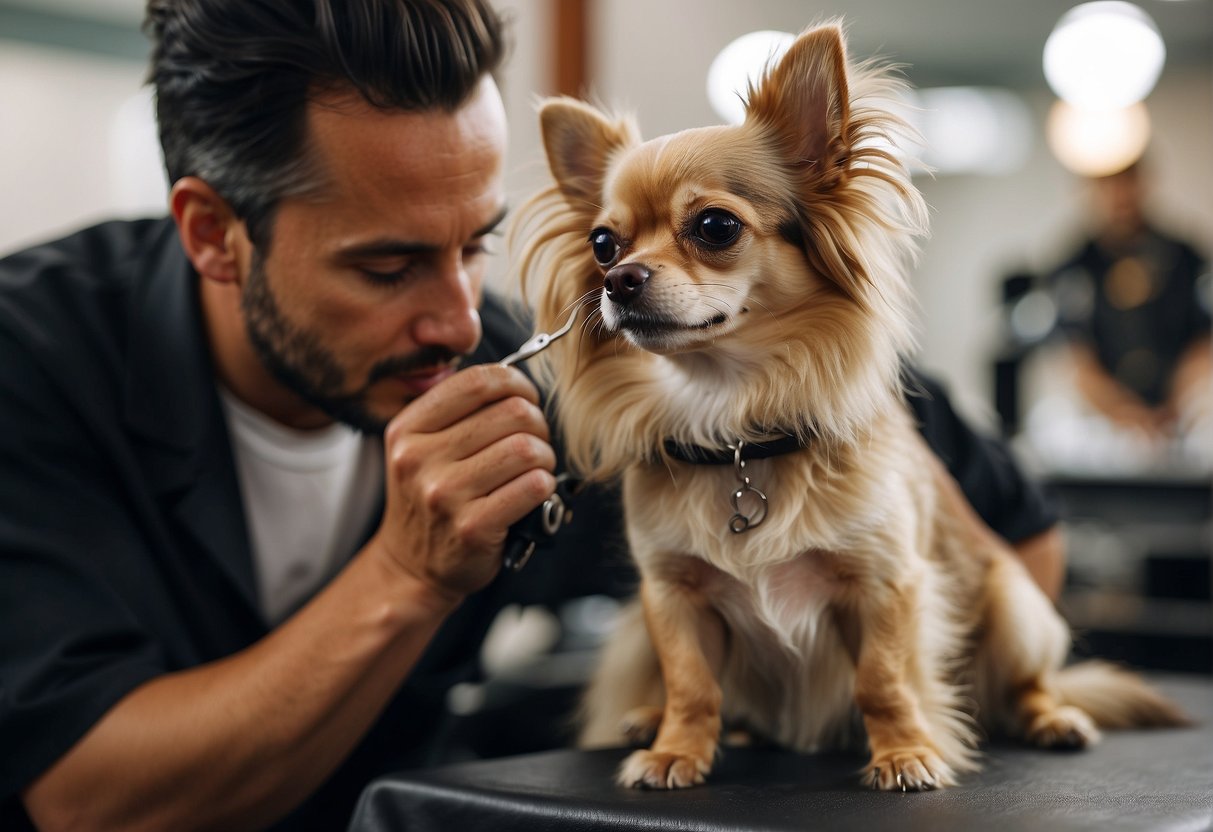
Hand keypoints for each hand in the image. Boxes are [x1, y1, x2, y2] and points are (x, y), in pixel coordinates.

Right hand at [370, 364, 556, 605]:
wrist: (412, 566)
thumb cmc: (432, 498)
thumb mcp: (421, 448)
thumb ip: (456, 411)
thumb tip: (514, 381)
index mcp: (408, 429)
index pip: (477, 382)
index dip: (516, 383)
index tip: (526, 398)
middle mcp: (419, 458)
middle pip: (511, 413)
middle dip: (537, 423)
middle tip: (536, 440)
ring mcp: (444, 494)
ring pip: (526, 449)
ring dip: (545, 456)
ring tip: (536, 468)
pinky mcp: (472, 527)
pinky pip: (533, 487)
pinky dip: (545, 485)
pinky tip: (535, 491)